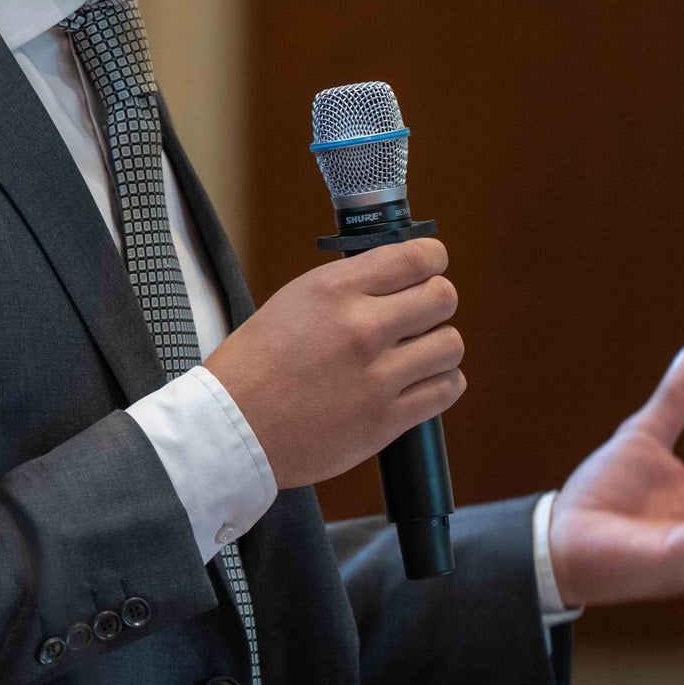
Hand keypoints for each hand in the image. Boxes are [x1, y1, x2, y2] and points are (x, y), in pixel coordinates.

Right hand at [206, 237, 464, 489]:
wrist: (233, 427)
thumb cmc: (254, 365)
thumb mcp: (293, 301)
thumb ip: (347, 288)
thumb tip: (394, 279)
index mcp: (334, 291)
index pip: (416, 258)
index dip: (432, 260)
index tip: (430, 268)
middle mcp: (361, 328)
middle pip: (443, 298)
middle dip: (435, 302)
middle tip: (419, 315)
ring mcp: (377, 376)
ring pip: (450, 345)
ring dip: (438, 347)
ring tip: (416, 354)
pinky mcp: (386, 419)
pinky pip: (446, 389)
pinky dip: (440, 383)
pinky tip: (418, 382)